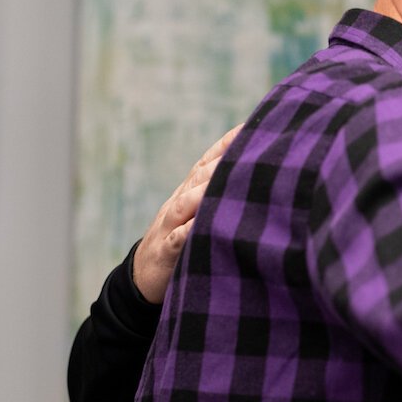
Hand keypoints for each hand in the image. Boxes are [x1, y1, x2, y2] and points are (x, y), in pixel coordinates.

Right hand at [131, 125, 240, 303]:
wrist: (143, 276)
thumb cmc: (182, 241)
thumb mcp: (198, 215)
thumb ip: (220, 196)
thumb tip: (257, 178)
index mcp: (189, 192)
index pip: (208, 161)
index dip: (227, 143)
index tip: (253, 126)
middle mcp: (179, 203)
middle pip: (200, 175)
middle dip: (224, 159)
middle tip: (252, 146)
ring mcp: (170, 226)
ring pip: (187, 202)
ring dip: (207, 189)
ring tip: (230, 176)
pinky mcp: (166, 252)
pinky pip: (178, 239)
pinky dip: (189, 231)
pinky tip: (203, 224)